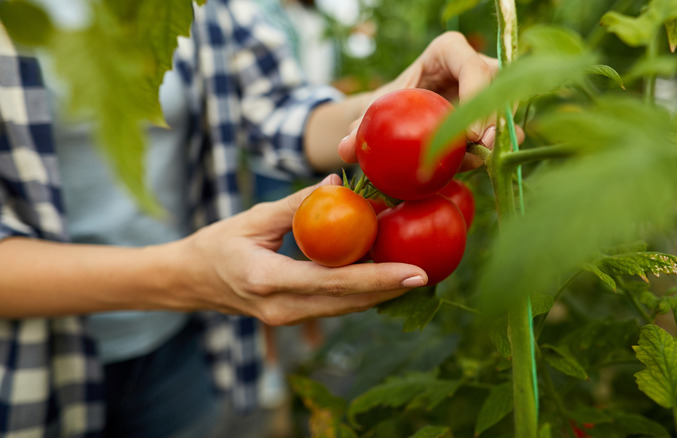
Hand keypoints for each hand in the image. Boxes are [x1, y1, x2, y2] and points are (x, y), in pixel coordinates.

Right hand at [175, 174, 427, 325]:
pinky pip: (336, 306)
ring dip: (381, 292)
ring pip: (347, 308)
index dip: (380, 279)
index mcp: (269, 279)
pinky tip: (383, 275)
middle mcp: (282, 308)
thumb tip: (339, 184)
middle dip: (392, 289)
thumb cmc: (218, 244)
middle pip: (350, 302)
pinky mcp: (294, 317)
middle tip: (430, 270)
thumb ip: (297, 204)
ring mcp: (288, 319)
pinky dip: (361, 292)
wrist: (191, 282)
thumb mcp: (254, 218)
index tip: (416, 273)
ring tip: (414, 271)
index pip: (336, 282)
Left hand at [337, 31, 523, 170]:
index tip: (468, 133)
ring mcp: (492, 89)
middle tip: (482, 148)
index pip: (472, 66)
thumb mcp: (375, 110)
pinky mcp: (497, 114)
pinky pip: (507, 130)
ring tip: (482, 159)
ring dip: (500, 136)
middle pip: (498, 88)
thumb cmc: (390, 103)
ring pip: (507, 109)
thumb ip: (361, 126)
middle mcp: (478, 65)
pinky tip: (480, 164)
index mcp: (449, 51)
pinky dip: (496, 149)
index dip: (476, 94)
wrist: (401, 115)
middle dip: (494, 119)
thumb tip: (346, 148)